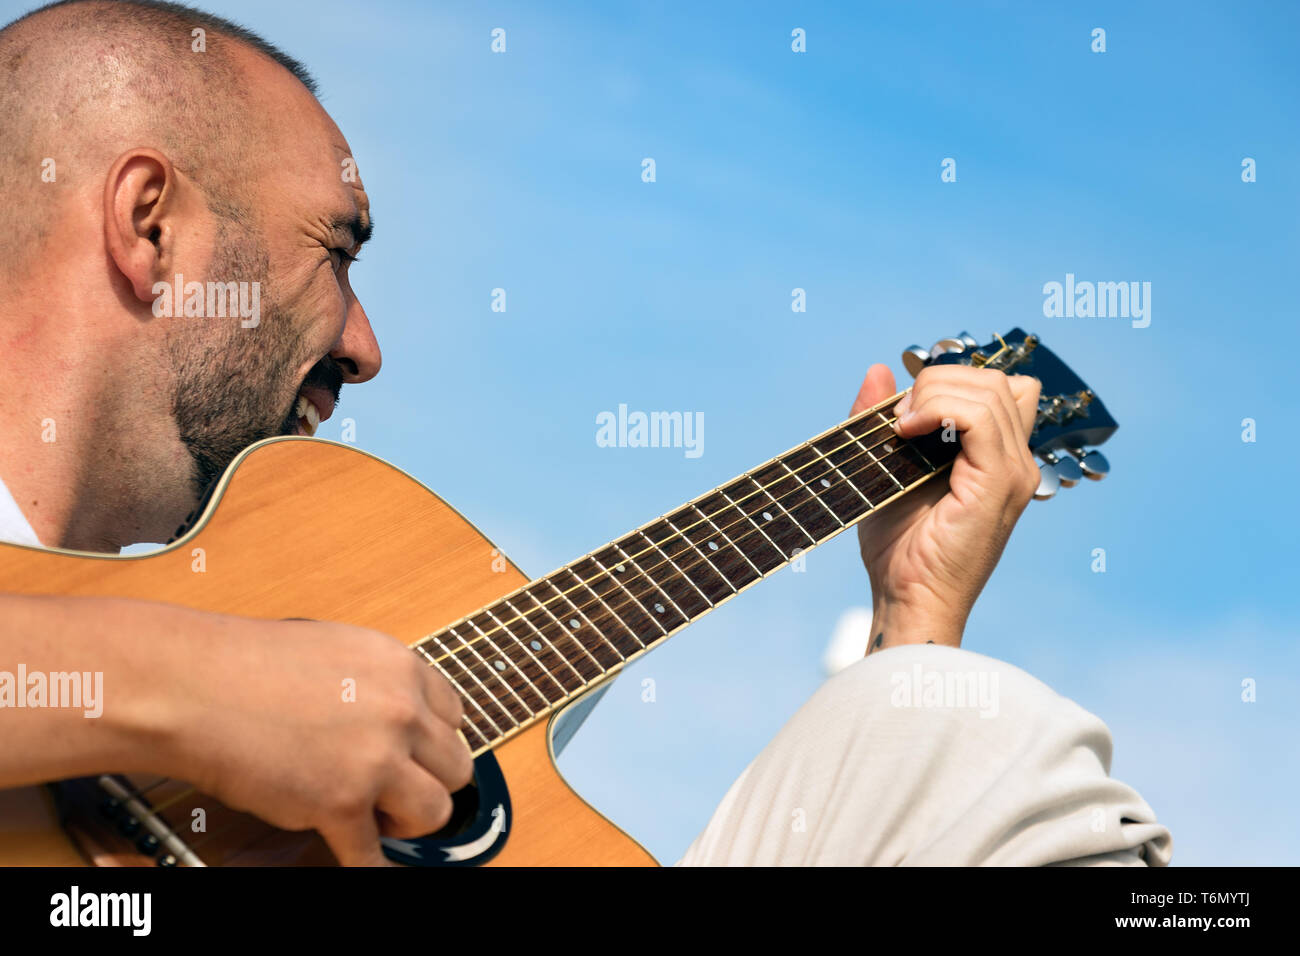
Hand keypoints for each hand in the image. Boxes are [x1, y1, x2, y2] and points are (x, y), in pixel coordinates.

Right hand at [158, 617, 473, 864]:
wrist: (195, 686)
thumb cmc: (249, 664)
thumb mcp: (339, 649)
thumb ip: (379, 684)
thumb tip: (402, 719)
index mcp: (402, 669)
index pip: (455, 716)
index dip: (432, 741)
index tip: (417, 756)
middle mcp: (400, 712)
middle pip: (456, 767)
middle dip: (428, 782)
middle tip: (396, 789)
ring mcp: (375, 759)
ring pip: (434, 812)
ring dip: (407, 821)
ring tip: (374, 815)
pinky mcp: (341, 804)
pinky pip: (374, 855)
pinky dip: (370, 865)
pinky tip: (364, 862)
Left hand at [848, 363, 1040, 652]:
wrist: (906, 599)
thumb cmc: (897, 549)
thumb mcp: (883, 467)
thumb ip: (880, 417)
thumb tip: (878, 369)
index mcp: (997, 459)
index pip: (1000, 389)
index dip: (953, 383)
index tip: (907, 410)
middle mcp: (1016, 462)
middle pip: (997, 380)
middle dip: (940, 382)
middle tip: (898, 419)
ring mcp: (1014, 471)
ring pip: (989, 389)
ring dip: (934, 393)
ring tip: (899, 427)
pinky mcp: (1000, 482)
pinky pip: (980, 415)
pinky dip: (938, 407)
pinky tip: (906, 430)